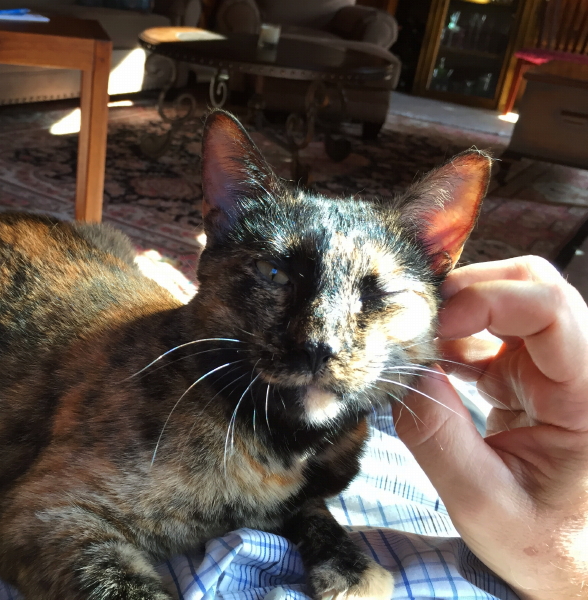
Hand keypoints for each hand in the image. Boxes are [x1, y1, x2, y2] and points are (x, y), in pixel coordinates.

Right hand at [392, 256, 587, 599]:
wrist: (564, 561)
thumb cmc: (538, 542)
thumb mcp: (482, 502)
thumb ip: (438, 437)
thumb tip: (402, 372)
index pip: (551, 308)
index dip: (488, 301)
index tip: (435, 328)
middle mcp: (578, 370)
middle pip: (533, 285)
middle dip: (468, 291)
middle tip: (416, 321)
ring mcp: (552, 369)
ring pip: (507, 300)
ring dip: (454, 313)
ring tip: (411, 342)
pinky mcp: (526, 375)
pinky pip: (484, 333)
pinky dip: (448, 338)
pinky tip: (422, 363)